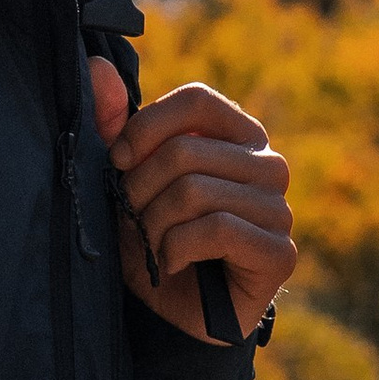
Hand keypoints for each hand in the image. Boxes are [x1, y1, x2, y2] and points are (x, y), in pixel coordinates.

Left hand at [89, 63, 295, 341]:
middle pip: (186, 152)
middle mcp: (268, 164)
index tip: (118, 160)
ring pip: (197, 192)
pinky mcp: (280, 252)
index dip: (147, 127)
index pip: (197, 101)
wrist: (169, 312)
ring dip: (154, 224)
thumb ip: (112, 124)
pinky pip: (216, 230)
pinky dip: (175, 249)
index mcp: (238, 135)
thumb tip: (98, 68)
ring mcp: (280, 208)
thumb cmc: (153, 233)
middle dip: (140, 189)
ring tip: (151, 244)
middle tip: (132, 217)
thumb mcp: (125, 178)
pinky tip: (169, 264)